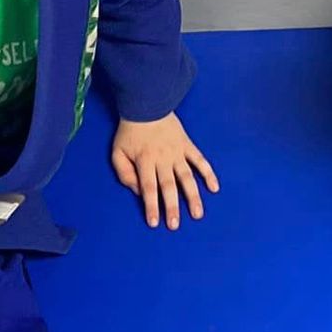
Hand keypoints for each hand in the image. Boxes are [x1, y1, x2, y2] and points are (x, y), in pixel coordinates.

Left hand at [111, 113, 218, 229]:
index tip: (154, 223)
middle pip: (169, 186)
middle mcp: (163, 159)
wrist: (147, 106)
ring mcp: (178, 152)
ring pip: (187, 177)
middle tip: (175, 225)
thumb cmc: (130, 132)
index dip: (151, 206)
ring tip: (198, 214)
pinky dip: (209, 174)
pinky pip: (200, 161)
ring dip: (193, 196)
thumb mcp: (117, 152)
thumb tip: (138, 191)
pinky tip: (214, 188)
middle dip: (172, 207)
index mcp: (145, 161)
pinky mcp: (188, 146)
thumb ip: (124, 173)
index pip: (149, 188)